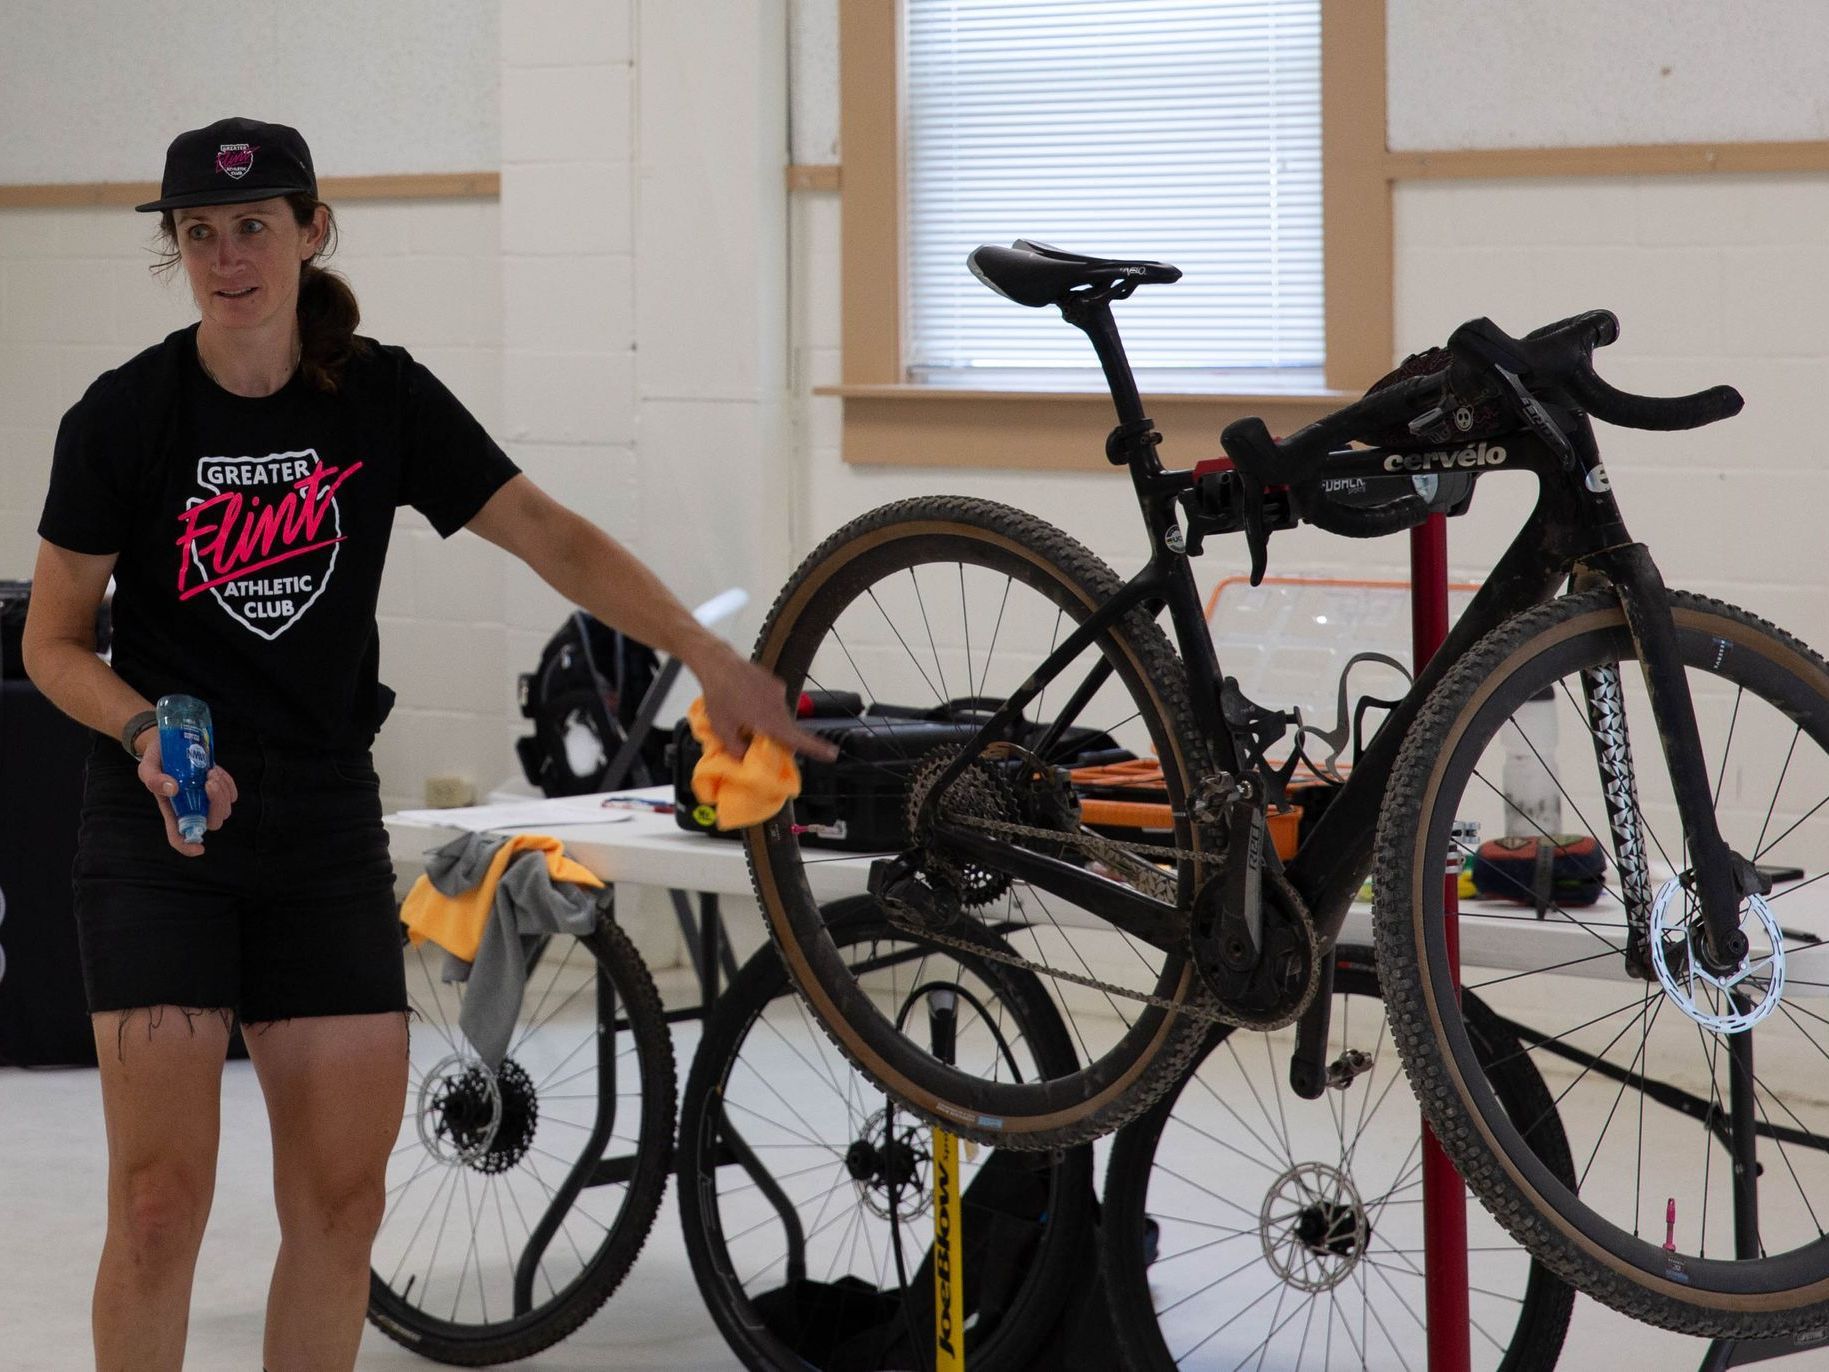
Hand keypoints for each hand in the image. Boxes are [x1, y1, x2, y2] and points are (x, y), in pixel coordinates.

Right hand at [136, 729, 238, 857]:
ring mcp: (206, 799)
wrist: (170, 741)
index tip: (199, 848)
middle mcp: (191, 808)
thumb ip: (153, 779)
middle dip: (216, 805)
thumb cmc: (157, 759)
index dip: (188, 846)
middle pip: (211, 822)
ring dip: (222, 793)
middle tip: (209, 782)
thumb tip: (174, 789)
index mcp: (173, 810)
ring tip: (210, 773)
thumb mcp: (147, 766)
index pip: (180, 837)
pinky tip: (216, 772)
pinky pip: (231, 795)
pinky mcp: (218, 787)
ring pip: (224, 809)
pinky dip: (228, 785)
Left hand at [692, 644, 838, 761]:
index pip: (798, 739)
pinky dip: (764, 704)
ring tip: (743, 714)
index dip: (817, 748)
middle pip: (787, 727)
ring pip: (779, 713)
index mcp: (770, 721)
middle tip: (756, 739)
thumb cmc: (719, 697)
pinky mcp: (774, 681)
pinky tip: (746, 700)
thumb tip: (746, 758)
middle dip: (776, 736)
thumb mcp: (722, 729)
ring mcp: (778, 691)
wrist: (719, 664)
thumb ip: (737, 749)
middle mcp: (779, 706)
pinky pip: (774, 699)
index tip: (833, 753)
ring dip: (767, 718)